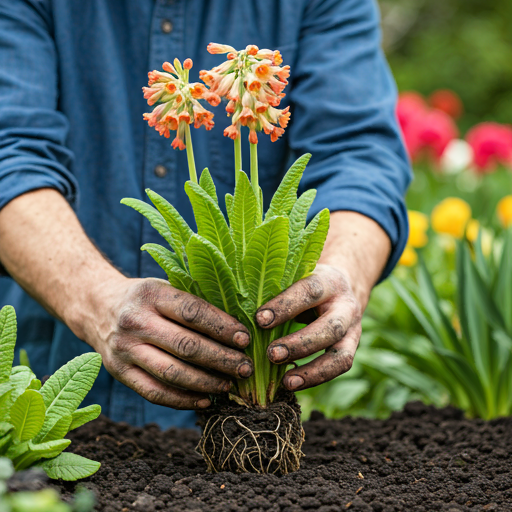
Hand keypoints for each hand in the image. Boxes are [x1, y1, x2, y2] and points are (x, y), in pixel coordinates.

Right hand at [85, 277, 252, 409]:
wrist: (97, 306)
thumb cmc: (145, 297)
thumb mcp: (165, 286)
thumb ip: (194, 303)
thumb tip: (237, 329)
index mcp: (151, 294)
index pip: (193, 312)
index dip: (222, 327)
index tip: (245, 339)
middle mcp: (135, 321)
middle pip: (186, 346)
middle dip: (222, 360)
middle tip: (245, 368)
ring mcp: (125, 349)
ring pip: (172, 373)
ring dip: (206, 383)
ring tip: (229, 385)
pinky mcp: (119, 372)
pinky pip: (154, 393)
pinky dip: (182, 400)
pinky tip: (204, 400)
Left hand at [256, 264, 361, 390]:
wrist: (340, 287)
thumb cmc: (305, 283)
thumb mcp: (295, 276)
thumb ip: (276, 287)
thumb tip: (239, 302)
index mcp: (329, 280)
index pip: (309, 291)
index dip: (285, 305)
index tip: (260, 320)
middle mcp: (346, 306)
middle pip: (331, 327)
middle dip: (300, 344)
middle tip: (271, 355)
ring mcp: (353, 330)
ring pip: (341, 355)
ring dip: (313, 371)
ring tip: (286, 382)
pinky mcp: (351, 348)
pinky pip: (339, 368)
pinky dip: (315, 378)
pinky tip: (290, 384)